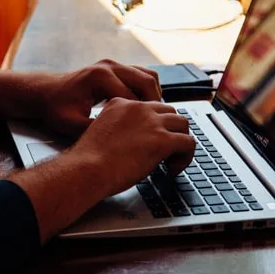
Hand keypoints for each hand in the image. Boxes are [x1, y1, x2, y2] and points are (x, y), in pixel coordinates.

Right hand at [8, 97, 194, 241]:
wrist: (86, 169)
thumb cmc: (88, 160)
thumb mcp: (101, 133)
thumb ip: (119, 130)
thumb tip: (135, 144)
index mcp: (121, 104)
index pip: (149, 107)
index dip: (155, 124)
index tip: (152, 140)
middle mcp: (138, 108)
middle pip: (170, 112)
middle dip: (171, 130)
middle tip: (166, 150)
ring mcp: (152, 122)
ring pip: (183, 124)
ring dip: (181, 142)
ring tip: (172, 160)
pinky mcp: (162, 139)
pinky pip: (188, 143)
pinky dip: (186, 157)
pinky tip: (173, 169)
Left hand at [35, 59, 162, 135]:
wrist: (45, 92)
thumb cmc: (55, 107)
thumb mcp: (71, 124)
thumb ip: (95, 130)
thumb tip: (118, 140)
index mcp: (100, 77)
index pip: (133, 96)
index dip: (144, 116)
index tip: (150, 133)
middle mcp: (109, 66)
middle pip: (146, 80)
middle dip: (156, 104)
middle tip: (160, 125)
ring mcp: (113, 65)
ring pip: (148, 75)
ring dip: (155, 95)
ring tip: (156, 116)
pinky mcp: (115, 68)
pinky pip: (141, 75)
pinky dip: (148, 90)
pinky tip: (146, 108)